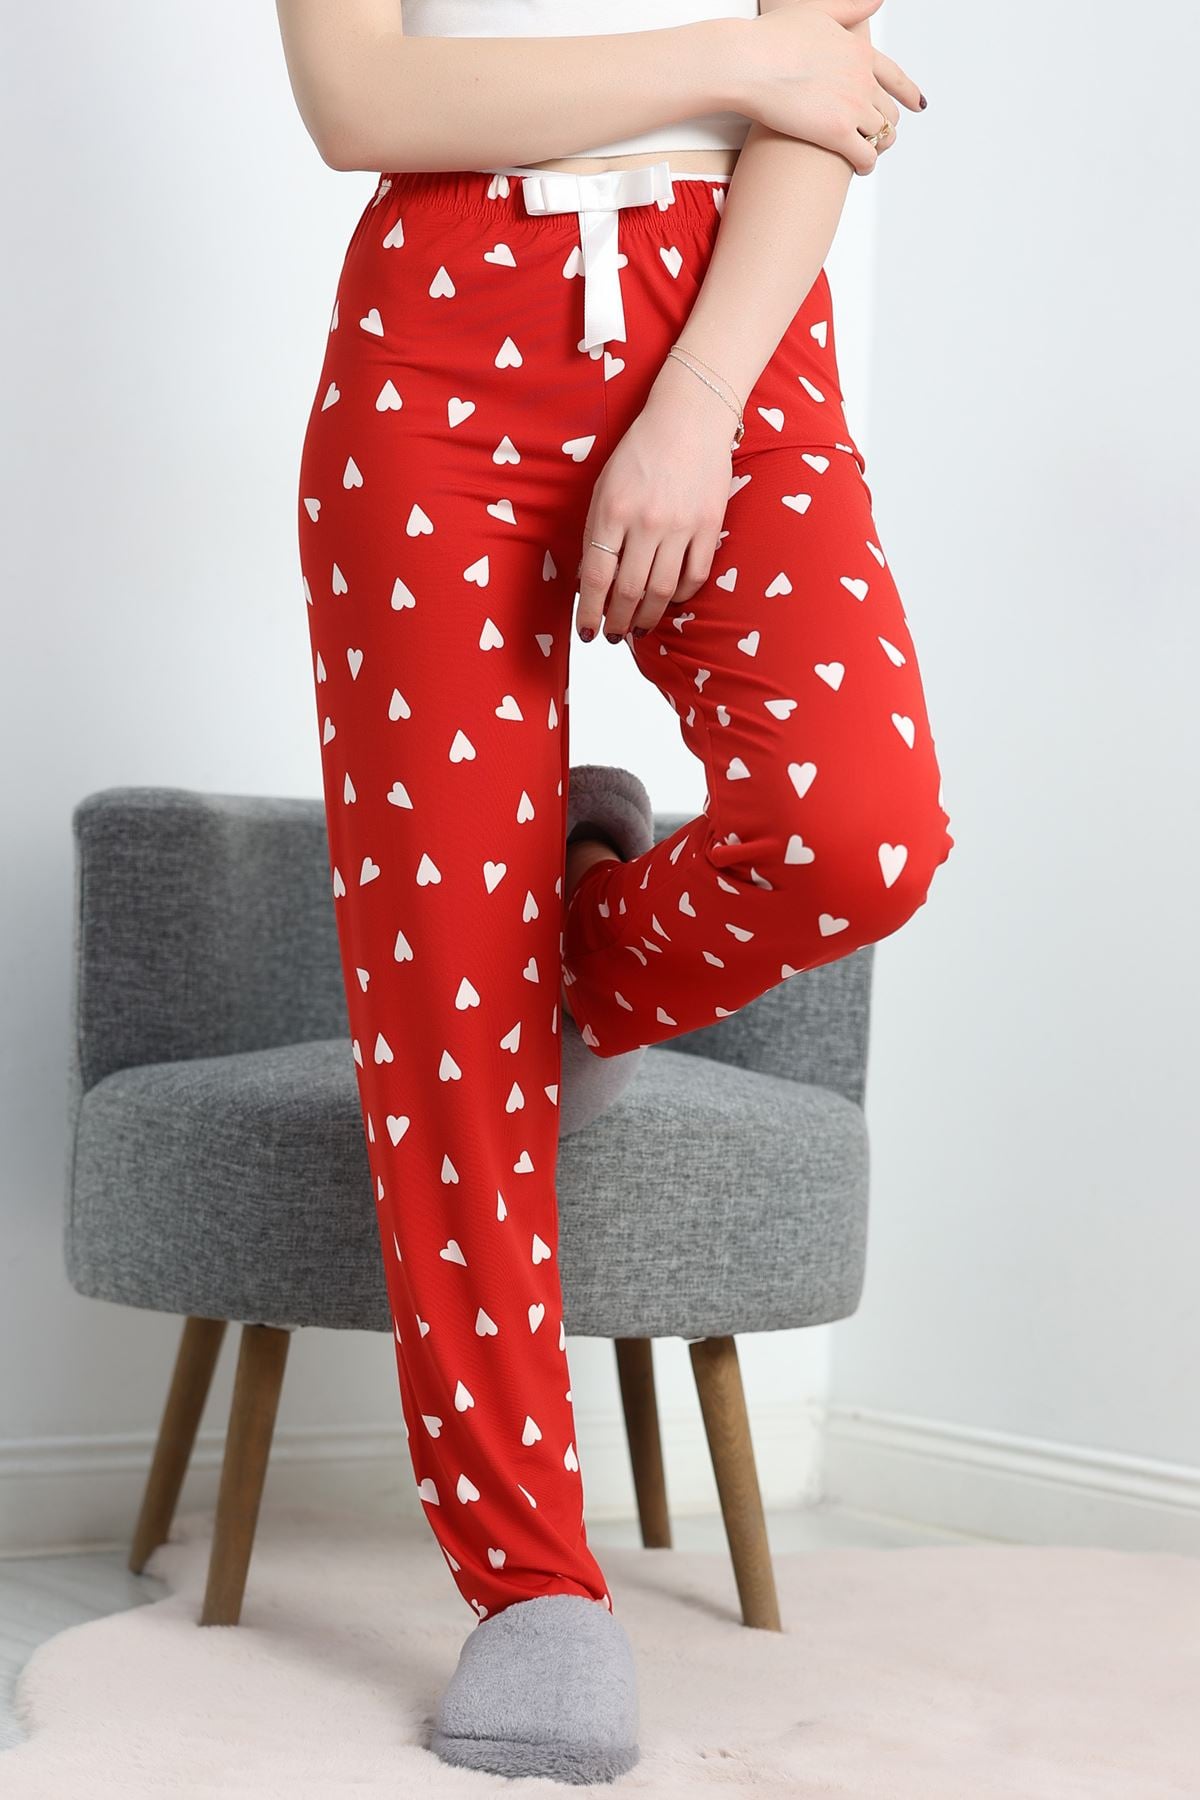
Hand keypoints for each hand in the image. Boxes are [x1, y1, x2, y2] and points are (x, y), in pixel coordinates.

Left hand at [574, 357, 738, 642]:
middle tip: (613, 635)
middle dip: (618, 621)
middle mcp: (646, 522)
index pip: (597, 577)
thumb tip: (592, 582)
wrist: (689, 419)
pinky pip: (694, 576)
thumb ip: (597, 532)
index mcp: (612, 510)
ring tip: (640, 628)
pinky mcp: (708, 526)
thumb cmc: (640, 452)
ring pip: (661, 591)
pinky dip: (679, 595)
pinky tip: (668, 600)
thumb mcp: (604, 487)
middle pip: (629, 591)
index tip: (587, 632)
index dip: (590, 611)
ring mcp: (680, 525)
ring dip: (648, 617)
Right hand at [734, 0, 923, 173]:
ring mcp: (853, 106)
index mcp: (860, 51)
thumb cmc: (772, 38)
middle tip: (876, 138)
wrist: (751, 62)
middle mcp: (863, 78)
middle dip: (886, 125)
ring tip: (865, 155)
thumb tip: (876, 1)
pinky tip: (859, 169)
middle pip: (889, 110)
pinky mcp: (838, 133)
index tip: (917, 105)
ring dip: (876, 147)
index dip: (908, 93)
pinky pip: (866, 156)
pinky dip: (867, 165)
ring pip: (881, 135)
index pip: (895, 77)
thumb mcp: (819, 13)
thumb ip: (850, 9)